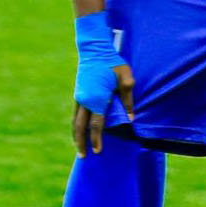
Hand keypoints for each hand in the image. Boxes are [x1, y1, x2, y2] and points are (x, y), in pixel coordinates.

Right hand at [73, 12, 134, 155]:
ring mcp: (79, 97)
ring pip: (75, 121)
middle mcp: (84, 100)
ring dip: (76, 135)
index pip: (96, 125)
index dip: (97, 139)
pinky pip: (76, 113)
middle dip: (81, 142)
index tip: (98, 151)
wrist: (94, 50)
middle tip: (83, 157)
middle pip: (79, 127)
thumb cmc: (113, 63)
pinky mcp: (78, 94)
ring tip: (79, 147)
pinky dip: (77, 124)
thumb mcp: (126, 79)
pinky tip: (81, 130)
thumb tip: (130, 119)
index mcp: (96, 99)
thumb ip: (128, 100)